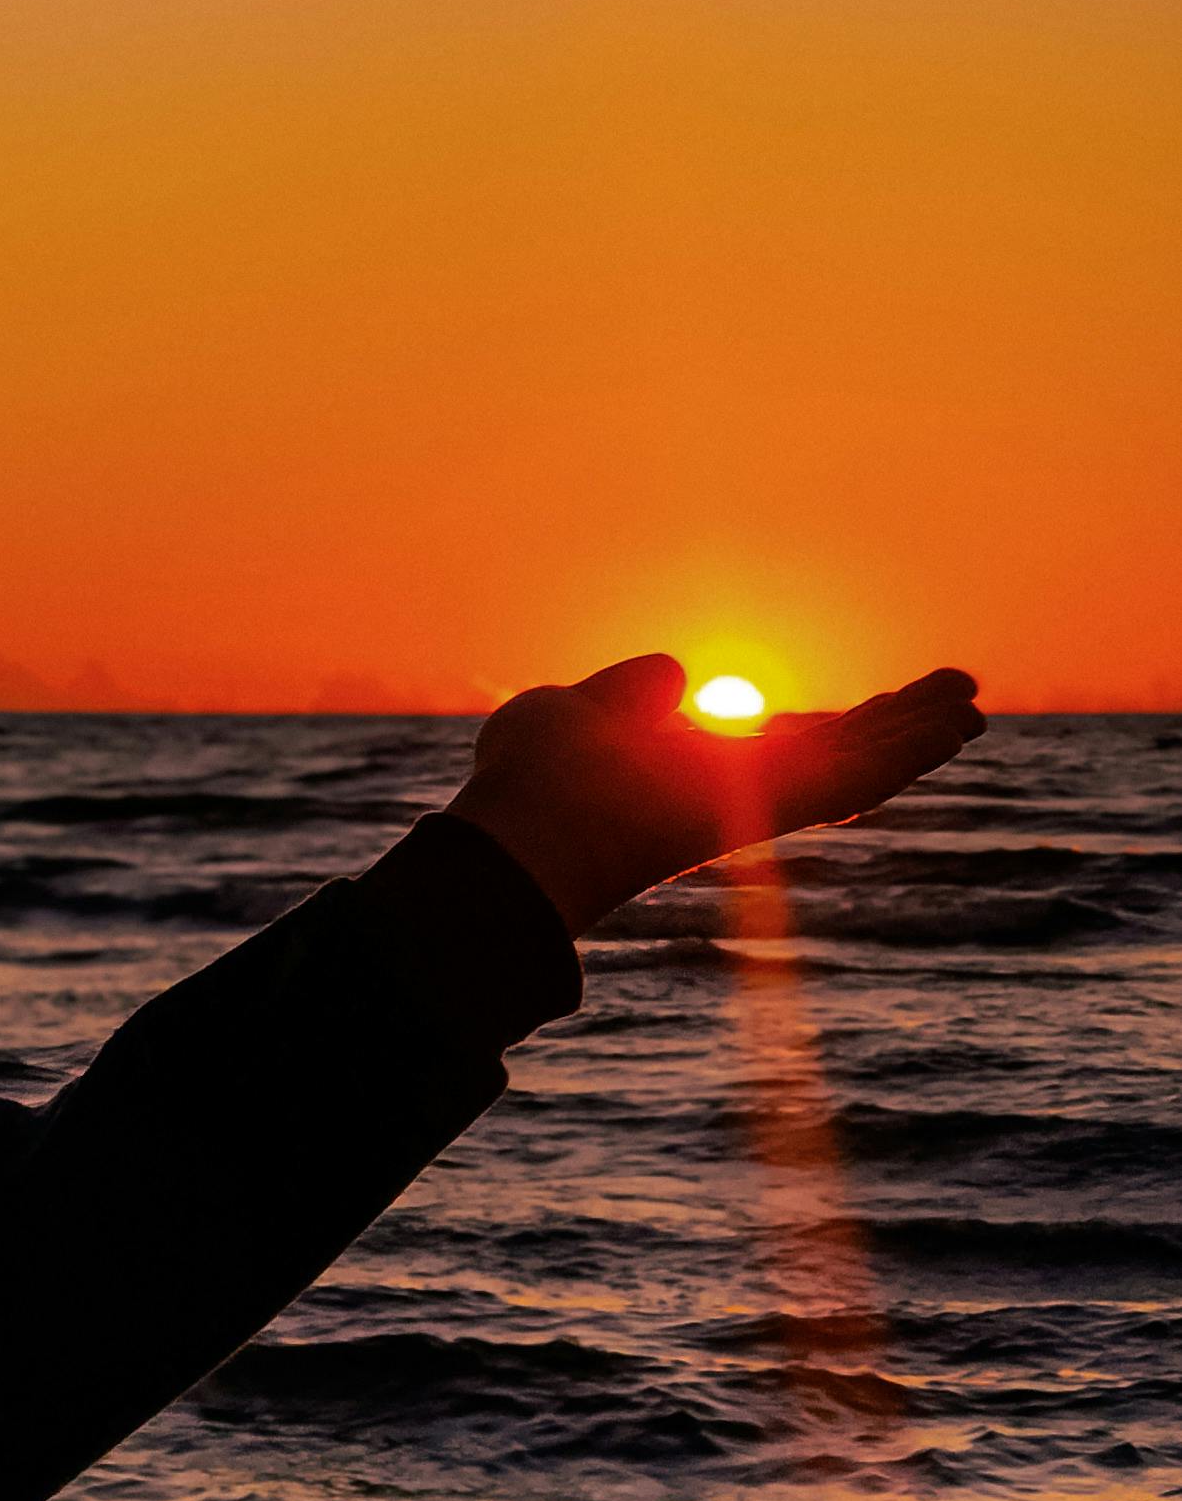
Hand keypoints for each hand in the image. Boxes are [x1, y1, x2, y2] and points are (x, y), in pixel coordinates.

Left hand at [446, 653, 983, 935]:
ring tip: (976, 708)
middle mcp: (735, 792)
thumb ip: (630, 692)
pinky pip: (855, 782)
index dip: (829, 726)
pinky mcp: (772, 805)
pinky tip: (956, 730)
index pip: (779, 746)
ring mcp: (758, 801)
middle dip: (895, 727)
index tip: (871, 709)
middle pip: (835, 753)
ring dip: (920, 736)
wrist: (523, 827)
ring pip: (859, 769)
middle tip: (958, 701)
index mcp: (694, 769)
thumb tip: (678, 673)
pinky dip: (909, 756)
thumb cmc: (532, 781)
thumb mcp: (579, 709)